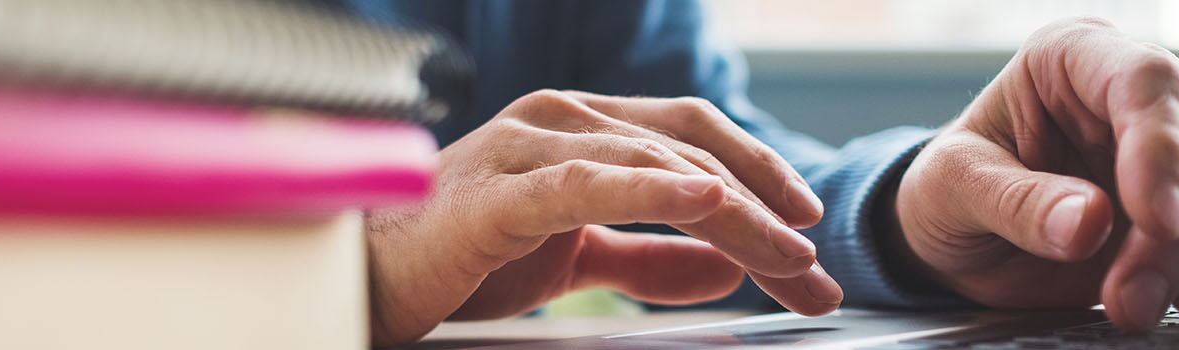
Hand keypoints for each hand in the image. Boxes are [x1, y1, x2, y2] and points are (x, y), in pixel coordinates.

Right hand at [365, 90, 841, 344]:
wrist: (366, 277)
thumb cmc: (461, 256)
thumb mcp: (575, 258)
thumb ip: (647, 256)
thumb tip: (724, 264)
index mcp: (580, 128)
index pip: (691, 138)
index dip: (758, 173)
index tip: (806, 225)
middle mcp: (560, 120)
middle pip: (688, 150)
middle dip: (763, 208)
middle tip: (812, 271)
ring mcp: (526, 147)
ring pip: (653, 167)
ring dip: (733, 213)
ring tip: (785, 257)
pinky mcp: (498, 193)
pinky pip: (586, 185)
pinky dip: (650, 189)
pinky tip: (702, 201)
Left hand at [889, 16, 1178, 330]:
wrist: (952, 238)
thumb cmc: (947, 188)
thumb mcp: (953, 186)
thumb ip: (1015, 200)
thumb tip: (1089, 222)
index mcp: (1072, 58)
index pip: (1142, 81)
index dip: (1159, 148)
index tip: (1153, 218)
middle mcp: (1131, 98)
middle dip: (1173, 232)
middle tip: (1128, 296)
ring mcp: (1164, 156)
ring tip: (1129, 308)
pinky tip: (1156, 302)